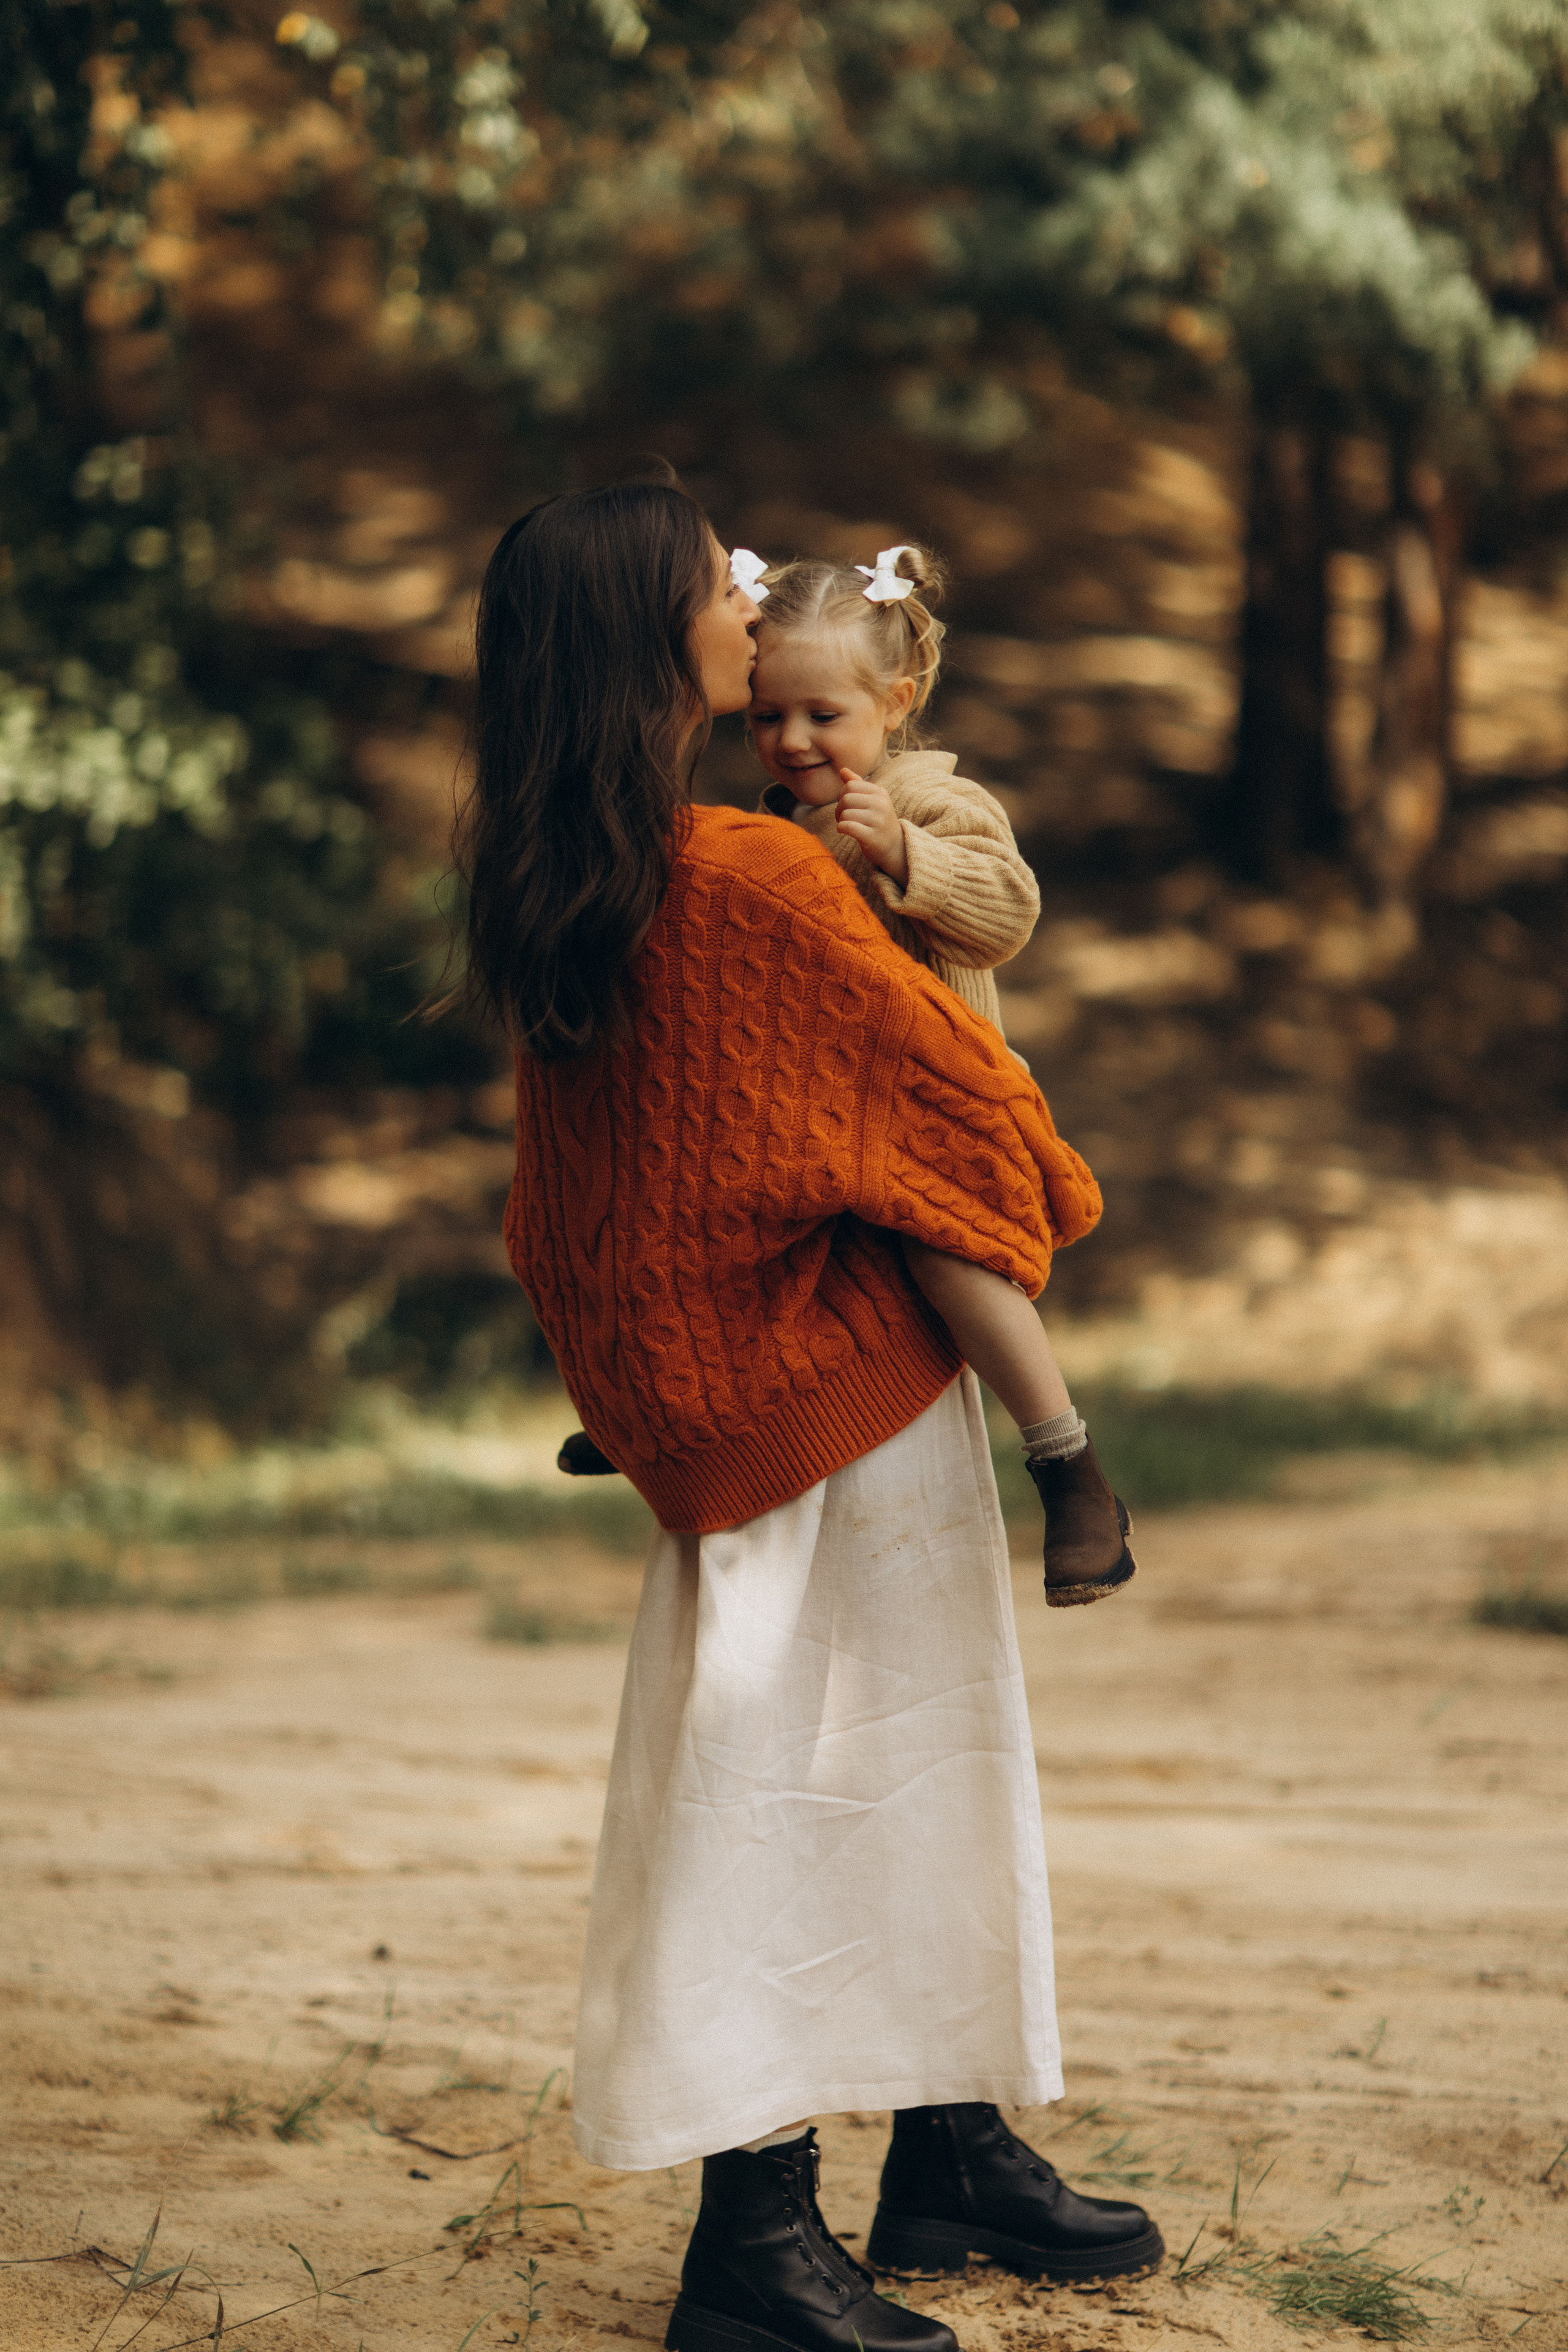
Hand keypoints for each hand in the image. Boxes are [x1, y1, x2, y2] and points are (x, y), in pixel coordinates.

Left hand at [835, 770, 908, 887]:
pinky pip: (847, 826)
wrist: (895, 847)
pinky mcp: (872, 836)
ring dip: (840, 820)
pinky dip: (841, 828)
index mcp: (880, 792)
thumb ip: (857, 784)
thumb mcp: (872, 800)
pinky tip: (844, 831)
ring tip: (845, 825)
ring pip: (845, 813)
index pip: (850, 785)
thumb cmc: (878, 822)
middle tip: (843, 817)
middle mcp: (880, 804)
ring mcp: (877, 820)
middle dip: (839, 809)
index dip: (842, 795)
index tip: (846, 805)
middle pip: (845, 798)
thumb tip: (842, 770)